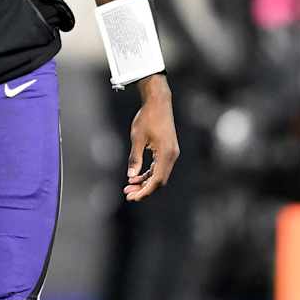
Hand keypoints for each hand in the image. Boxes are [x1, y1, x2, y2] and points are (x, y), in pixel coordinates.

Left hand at [125, 74, 179, 201]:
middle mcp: (172, 155)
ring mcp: (171, 153)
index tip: (132, 197)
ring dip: (145, 181)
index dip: (144, 191)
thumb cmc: (147, 117)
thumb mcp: (137, 138)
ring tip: (129, 186)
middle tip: (127, 194)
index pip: (156, 180)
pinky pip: (159, 167)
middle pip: (159, 180)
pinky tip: (136, 176)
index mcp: (166, 154)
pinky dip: (149, 173)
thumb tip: (131, 176)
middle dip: (143, 189)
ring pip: (159, 174)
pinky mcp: (168, 150)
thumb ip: (135, 158)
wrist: (159, 102)